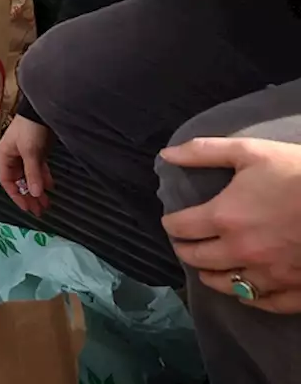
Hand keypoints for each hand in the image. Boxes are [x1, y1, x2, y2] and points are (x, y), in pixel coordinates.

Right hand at [0, 116, 52, 216]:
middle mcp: (13, 157)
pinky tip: (51, 187)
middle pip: (19, 181)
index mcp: (5, 156)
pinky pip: (39, 170)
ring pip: (30, 177)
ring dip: (38, 189)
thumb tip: (34, 194)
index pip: (7, 182)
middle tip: (40, 210)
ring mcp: (26, 155)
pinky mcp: (37, 152)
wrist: (44, 110)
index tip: (27, 208)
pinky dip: (44, 178)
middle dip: (29, 196)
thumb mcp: (30, 152)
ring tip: (47, 203)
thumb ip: (33, 173)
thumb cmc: (30, 128)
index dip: (16, 196)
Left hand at [161, 138, 300, 312]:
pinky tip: (245, 290)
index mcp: (223, 218)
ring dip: (211, 275)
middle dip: (186, 250)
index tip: (173, 221)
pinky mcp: (295, 290)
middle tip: (186, 244)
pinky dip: (249, 296)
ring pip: (226, 286)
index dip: (172, 224)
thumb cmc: (298, 172)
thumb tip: (167, 155)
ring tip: (208, 267)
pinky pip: (263, 302)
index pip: (180, 228)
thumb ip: (203, 152)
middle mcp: (240, 251)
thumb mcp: (249, 152)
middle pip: (197, 259)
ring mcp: (269, 275)